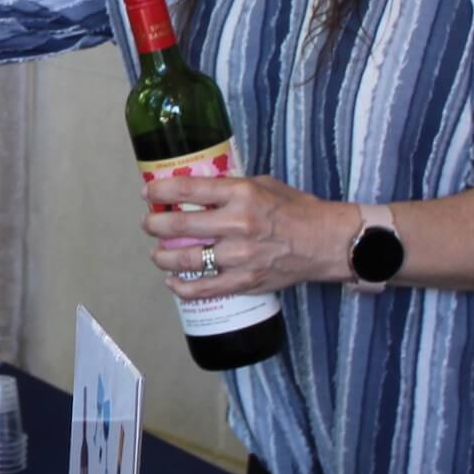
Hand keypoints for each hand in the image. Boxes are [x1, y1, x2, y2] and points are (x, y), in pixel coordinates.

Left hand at [142, 173, 352, 299]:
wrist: (326, 241)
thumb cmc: (296, 209)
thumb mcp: (263, 184)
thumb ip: (230, 188)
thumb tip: (197, 190)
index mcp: (241, 194)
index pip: (188, 190)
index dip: (160, 192)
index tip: (147, 194)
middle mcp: (237, 224)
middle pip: (179, 226)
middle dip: (155, 225)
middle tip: (148, 224)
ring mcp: (240, 256)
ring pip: (187, 260)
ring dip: (163, 257)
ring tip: (157, 254)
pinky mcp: (245, 281)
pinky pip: (205, 289)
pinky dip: (183, 287)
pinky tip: (173, 282)